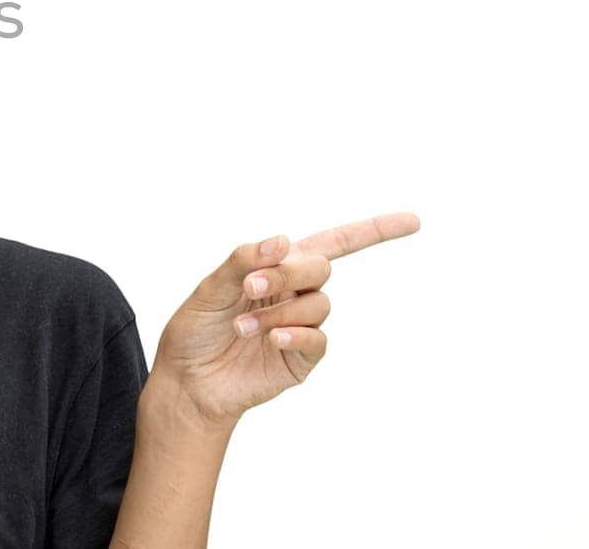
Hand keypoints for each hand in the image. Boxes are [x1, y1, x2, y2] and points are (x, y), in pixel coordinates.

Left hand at [145, 212, 421, 432]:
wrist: (188, 381)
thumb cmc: (195, 330)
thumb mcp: (210, 289)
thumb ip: (243, 261)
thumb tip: (282, 240)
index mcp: (275, 268)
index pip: (331, 243)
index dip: (373, 230)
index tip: (414, 221)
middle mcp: (294, 293)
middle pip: (321, 267)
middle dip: (289, 271)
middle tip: (250, 288)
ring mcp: (301, 326)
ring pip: (318, 304)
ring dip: (279, 312)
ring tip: (241, 327)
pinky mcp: (302, 358)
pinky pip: (317, 340)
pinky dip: (296, 335)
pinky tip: (272, 339)